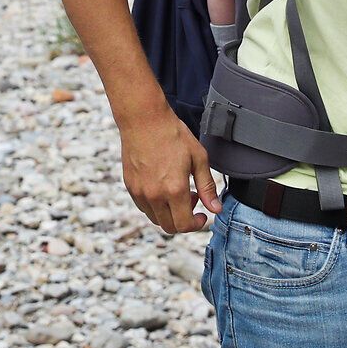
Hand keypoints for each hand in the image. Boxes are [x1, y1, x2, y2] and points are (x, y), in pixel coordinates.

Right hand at [120, 105, 220, 233]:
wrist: (143, 120)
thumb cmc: (172, 134)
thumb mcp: (198, 158)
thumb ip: (207, 187)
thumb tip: (216, 208)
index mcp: (174, 189)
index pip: (185, 225)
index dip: (197, 225)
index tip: (202, 215)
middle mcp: (155, 195)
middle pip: (170, 227)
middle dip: (184, 220)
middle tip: (192, 200)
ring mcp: (140, 192)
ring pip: (156, 219)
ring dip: (169, 214)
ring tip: (176, 192)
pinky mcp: (130, 186)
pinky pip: (144, 207)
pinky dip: (156, 206)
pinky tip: (163, 187)